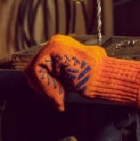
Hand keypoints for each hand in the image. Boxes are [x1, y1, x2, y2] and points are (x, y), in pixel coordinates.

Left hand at [25, 34, 139, 110]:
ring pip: (33, 71)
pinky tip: (61, 94)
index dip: (44, 86)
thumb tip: (43, 82)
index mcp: (62, 46)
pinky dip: (46, 87)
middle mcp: (57, 41)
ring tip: (61, 97)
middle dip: (43, 87)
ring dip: (46, 89)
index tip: (56, 98)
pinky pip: (37, 71)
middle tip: (57, 99)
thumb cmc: (94, 78)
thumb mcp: (71, 75)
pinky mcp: (53, 49)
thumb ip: (58, 73)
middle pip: (34, 68)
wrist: (106, 78)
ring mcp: (54, 43)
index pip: (40, 67)